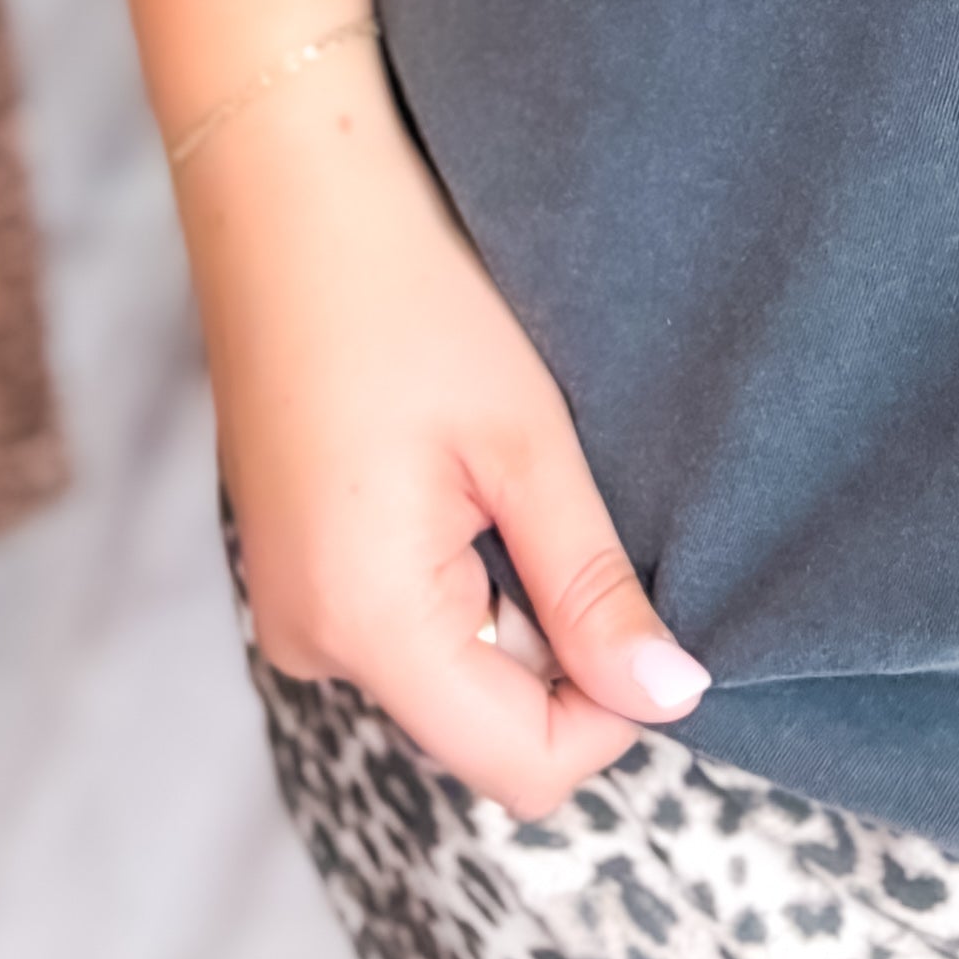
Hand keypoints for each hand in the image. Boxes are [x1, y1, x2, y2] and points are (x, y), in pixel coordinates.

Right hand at [179, 58, 705, 818]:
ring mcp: (291, 609)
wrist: (285, 192)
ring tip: (512, 475)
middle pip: (485, 724)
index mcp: (365, 625)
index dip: (615, 711)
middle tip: (579, 508)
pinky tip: (466, 473)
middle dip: (563, 649)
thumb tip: (673, 699)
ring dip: (513, 603)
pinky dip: (463, 575)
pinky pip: (406, 622)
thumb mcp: (526, 441)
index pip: (523, 767)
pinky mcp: (295, 569)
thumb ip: (594, 587)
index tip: (656, 604)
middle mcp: (309, 644)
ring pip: (451, 671)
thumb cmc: (409, 295)